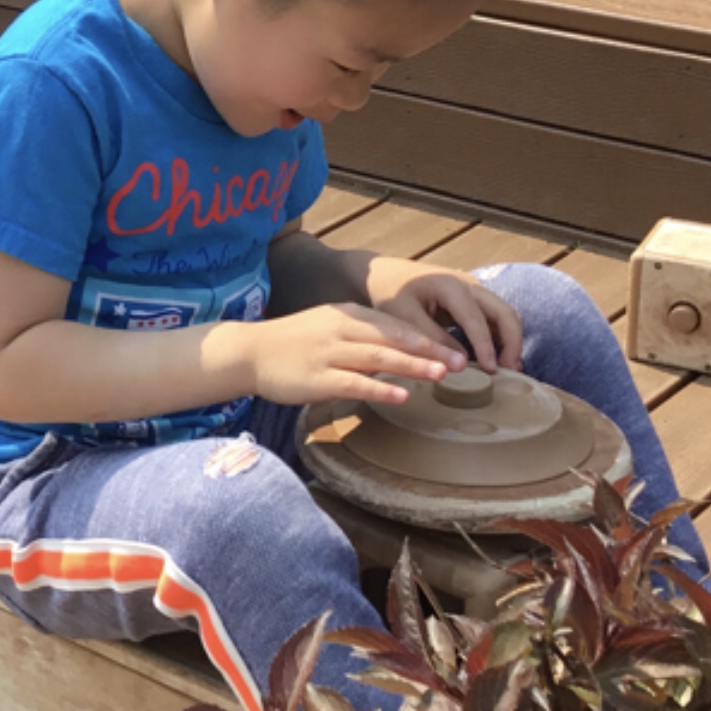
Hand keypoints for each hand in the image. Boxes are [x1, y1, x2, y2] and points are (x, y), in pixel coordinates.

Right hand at [239, 303, 462, 411]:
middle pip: (393, 338)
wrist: (249, 352)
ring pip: (378, 357)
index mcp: (346, 315)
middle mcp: (341, 330)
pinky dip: (380, 388)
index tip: (455, 348)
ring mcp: (329, 353)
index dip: (427, 337)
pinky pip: (354, 382)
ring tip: (441, 375)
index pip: (394, 324)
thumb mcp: (329, 328)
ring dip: (412, 366)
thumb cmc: (292, 343)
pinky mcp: (317, 378)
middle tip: (461, 361)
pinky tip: (402, 395)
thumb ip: (361, 337)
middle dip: (429, 350)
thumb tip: (399, 353)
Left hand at [362, 257, 523, 370]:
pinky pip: (494, 319)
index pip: (477, 319)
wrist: (386, 274)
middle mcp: (469, 285)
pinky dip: (499, 338)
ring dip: (509, 341)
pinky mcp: (472, 300)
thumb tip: (461, 364)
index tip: (491, 370)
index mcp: (451, 285)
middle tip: (509, 372)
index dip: (486, 346)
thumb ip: (432, 339)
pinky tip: (496, 359)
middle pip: (505, 313)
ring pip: (504, 315)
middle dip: (512, 343)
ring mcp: (474, 291)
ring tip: (507, 370)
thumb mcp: (404, 317)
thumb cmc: (390, 293)